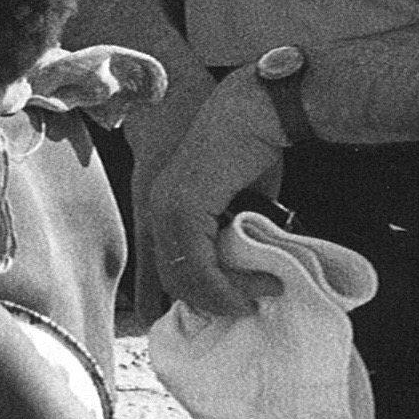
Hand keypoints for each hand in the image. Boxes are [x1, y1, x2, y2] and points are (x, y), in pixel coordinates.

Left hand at [139, 66, 288, 319]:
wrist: (254, 111)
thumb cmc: (251, 148)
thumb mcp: (239, 201)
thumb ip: (233, 233)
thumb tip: (245, 271)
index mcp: (163, 207)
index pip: (167, 269)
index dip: (197, 296)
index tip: (233, 306)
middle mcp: (156, 211)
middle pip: (173, 281)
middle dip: (213, 303)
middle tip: (251, 305)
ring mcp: (166, 210)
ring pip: (185, 280)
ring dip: (226, 297)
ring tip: (263, 294)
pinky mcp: (185, 209)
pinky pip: (200, 268)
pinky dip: (226, 287)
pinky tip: (252, 290)